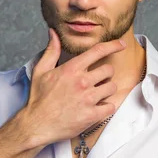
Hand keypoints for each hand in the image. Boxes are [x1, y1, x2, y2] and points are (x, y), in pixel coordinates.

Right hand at [19, 28, 126, 147]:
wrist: (37, 124)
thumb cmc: (38, 98)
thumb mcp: (41, 70)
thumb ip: (51, 50)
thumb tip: (54, 33)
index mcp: (71, 69)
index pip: (98, 51)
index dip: (113, 45)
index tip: (121, 44)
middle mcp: (82, 82)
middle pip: (109, 70)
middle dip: (104, 73)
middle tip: (95, 80)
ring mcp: (88, 99)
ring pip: (112, 87)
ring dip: (106, 89)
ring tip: (95, 94)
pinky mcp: (92, 115)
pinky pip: (111, 106)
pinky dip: (106, 106)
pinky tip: (96, 107)